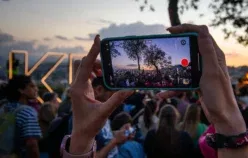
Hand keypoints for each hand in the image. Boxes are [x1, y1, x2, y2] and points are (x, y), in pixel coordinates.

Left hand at [69, 35, 133, 153]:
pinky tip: (101, 77)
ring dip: (95, 66)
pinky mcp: (81, 89)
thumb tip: (131, 89)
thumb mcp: (104, 112)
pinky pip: (86, 74)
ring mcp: (77, 87)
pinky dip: (94, 72)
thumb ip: (117, 100)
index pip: (85, 64)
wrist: (81, 134)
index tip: (98, 38)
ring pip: (84, 68)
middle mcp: (76, 85)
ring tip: (105, 72)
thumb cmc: (90, 124)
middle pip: (83, 63)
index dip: (92, 51)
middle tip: (108, 61)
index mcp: (79, 88)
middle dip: (96, 59)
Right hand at [157, 24, 245, 134]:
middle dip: (178, 43)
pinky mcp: (198, 81)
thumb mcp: (212, 72)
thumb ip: (207, 52)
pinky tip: (162, 94)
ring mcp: (203, 71)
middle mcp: (209, 60)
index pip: (201, 33)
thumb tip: (201, 31)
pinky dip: (173, 87)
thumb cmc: (219, 95)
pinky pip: (183, 80)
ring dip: (173, 66)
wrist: (222, 116)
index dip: (186, 28)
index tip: (170, 31)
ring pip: (185, 63)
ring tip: (161, 68)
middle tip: (165, 42)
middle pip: (192, 45)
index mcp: (214, 55)